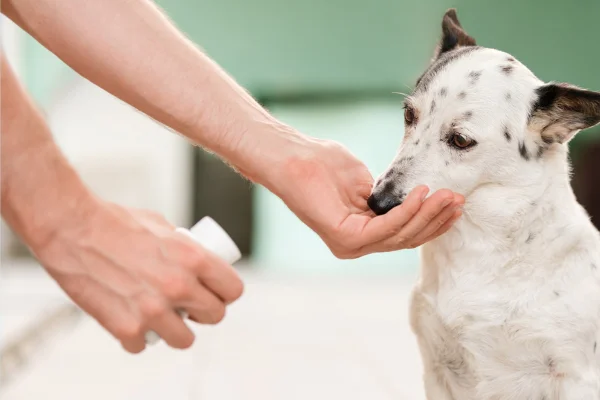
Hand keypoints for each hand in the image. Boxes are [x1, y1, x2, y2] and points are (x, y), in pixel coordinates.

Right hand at [31, 198, 243, 352]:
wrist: (71, 228)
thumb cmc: (115, 221)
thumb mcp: (162, 226)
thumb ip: (184, 248)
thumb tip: (197, 263)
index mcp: (194, 258)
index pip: (233, 290)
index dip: (226, 293)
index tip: (216, 294)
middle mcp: (179, 286)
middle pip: (216, 316)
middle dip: (204, 312)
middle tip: (190, 306)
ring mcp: (153, 310)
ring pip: (185, 340)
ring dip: (175, 330)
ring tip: (163, 318)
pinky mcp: (126, 328)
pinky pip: (144, 345)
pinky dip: (136, 337)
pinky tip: (130, 319)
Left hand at [268, 138, 463, 258]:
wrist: (294, 157)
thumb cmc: (324, 165)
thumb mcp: (365, 183)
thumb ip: (387, 198)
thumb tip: (412, 201)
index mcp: (360, 235)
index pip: (404, 235)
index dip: (431, 221)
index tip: (454, 204)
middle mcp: (356, 245)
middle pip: (406, 238)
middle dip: (436, 220)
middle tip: (458, 200)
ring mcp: (350, 245)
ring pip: (400, 235)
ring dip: (428, 214)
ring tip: (448, 196)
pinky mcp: (344, 237)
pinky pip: (385, 227)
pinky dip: (407, 211)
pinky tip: (422, 194)